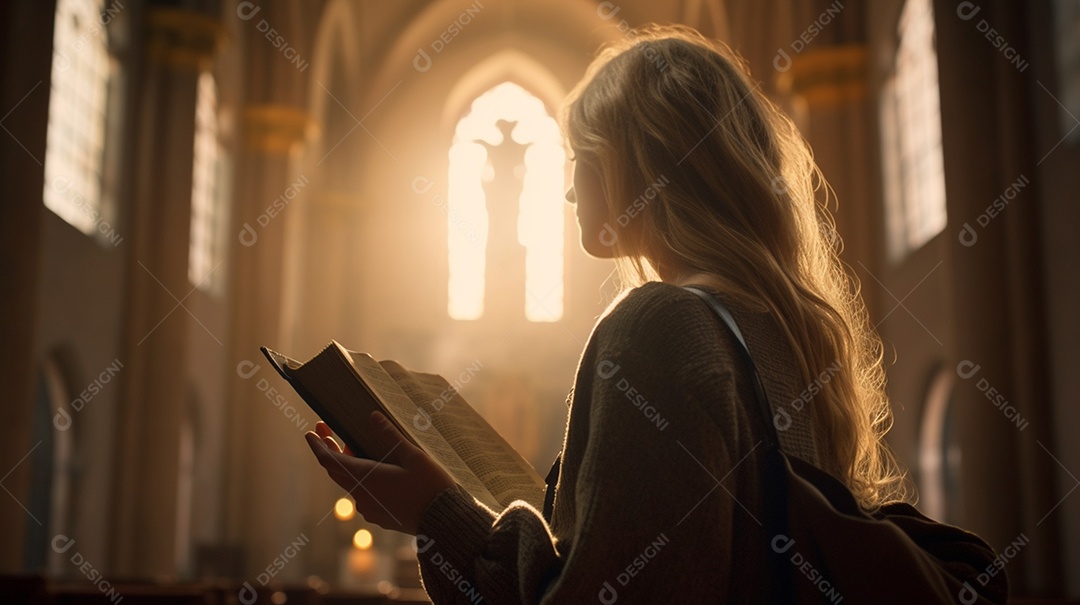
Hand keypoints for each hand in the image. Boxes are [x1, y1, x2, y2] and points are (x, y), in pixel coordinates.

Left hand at [305, 413, 455, 533]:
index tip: (310, 432)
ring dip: (347, 464)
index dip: (317, 446)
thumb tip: (373, 416)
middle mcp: (361, 495)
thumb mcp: (412, 455)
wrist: (443, 521)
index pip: (329, 461)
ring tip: (353, 446)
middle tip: (326, 430)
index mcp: (365, 478)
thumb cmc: (430, 486)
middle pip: (336, 471)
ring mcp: (369, 508)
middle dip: (329, 449)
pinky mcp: (379, 516)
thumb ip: (390, 436)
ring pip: (349, 482)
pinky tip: (373, 469)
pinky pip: (362, 494)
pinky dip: (360, 478)